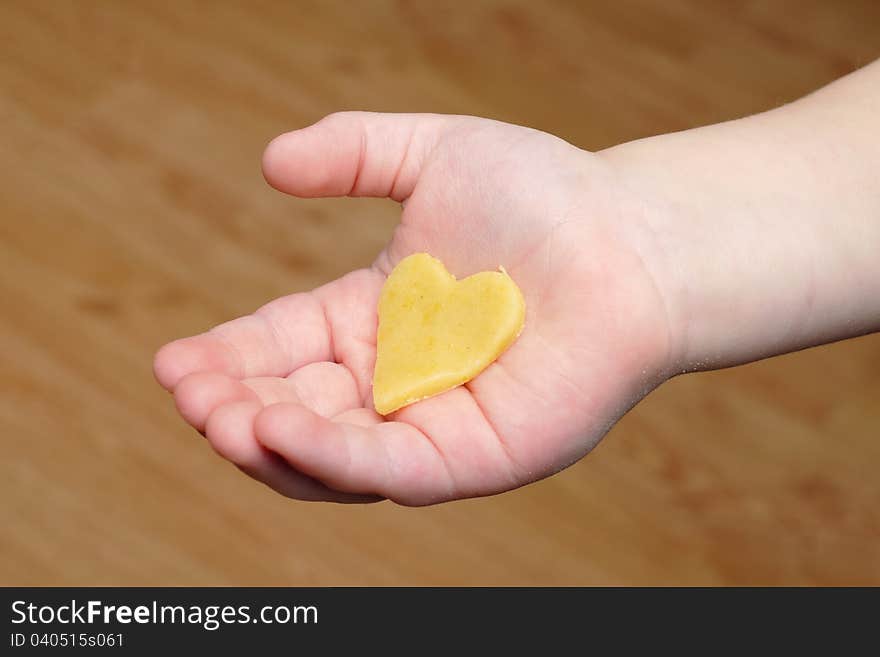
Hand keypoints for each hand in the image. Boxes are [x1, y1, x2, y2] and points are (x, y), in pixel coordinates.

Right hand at [153, 112, 675, 504]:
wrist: (634, 237)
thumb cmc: (546, 196)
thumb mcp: (433, 155)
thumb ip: (353, 151)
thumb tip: (271, 161)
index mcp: (371, 323)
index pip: (279, 351)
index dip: (226, 360)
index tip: (174, 361)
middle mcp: (393, 382)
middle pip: (293, 413)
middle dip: (231, 410)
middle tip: (188, 393)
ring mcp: (431, 425)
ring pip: (329, 459)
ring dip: (265, 444)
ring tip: (217, 415)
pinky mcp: (475, 457)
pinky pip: (391, 470)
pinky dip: (332, 459)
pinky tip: (279, 430)